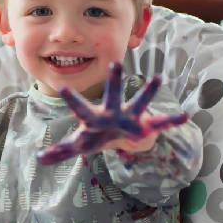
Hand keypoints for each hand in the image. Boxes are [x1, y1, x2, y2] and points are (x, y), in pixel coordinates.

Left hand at [36, 62, 188, 164]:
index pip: (81, 108)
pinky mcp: (145, 125)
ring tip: (157, 79)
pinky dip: (171, 120)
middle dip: (114, 82)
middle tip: (115, 63)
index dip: (73, 100)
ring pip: (140, 103)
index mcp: (94, 117)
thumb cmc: (97, 135)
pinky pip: (160, 123)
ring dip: (148, 93)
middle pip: (113, 95)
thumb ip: (61, 151)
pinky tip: (184, 116)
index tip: (63, 87)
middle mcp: (113, 112)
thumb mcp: (80, 144)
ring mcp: (130, 117)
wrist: (120, 136)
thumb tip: (39, 159)